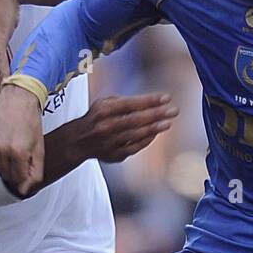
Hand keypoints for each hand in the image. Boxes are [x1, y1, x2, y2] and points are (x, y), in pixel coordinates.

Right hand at [0, 83, 45, 191]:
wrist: (18, 98)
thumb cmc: (30, 122)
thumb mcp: (39, 148)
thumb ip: (34, 172)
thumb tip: (23, 191)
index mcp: (18, 152)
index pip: (17, 179)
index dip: (22, 174)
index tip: (24, 165)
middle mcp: (1, 148)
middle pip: (4, 175)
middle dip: (12, 170)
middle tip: (16, 156)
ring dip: (0, 163)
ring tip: (7, 149)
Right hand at [58, 93, 176, 165]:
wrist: (78, 142)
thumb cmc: (96, 118)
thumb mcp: (104, 103)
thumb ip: (124, 102)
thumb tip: (151, 103)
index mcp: (103, 110)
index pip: (131, 104)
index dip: (150, 101)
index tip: (167, 98)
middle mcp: (106, 126)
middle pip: (136, 119)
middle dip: (157, 114)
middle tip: (174, 110)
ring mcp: (110, 142)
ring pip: (136, 134)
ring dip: (154, 128)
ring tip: (168, 122)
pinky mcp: (113, 154)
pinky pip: (134, 147)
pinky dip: (146, 140)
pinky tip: (155, 133)